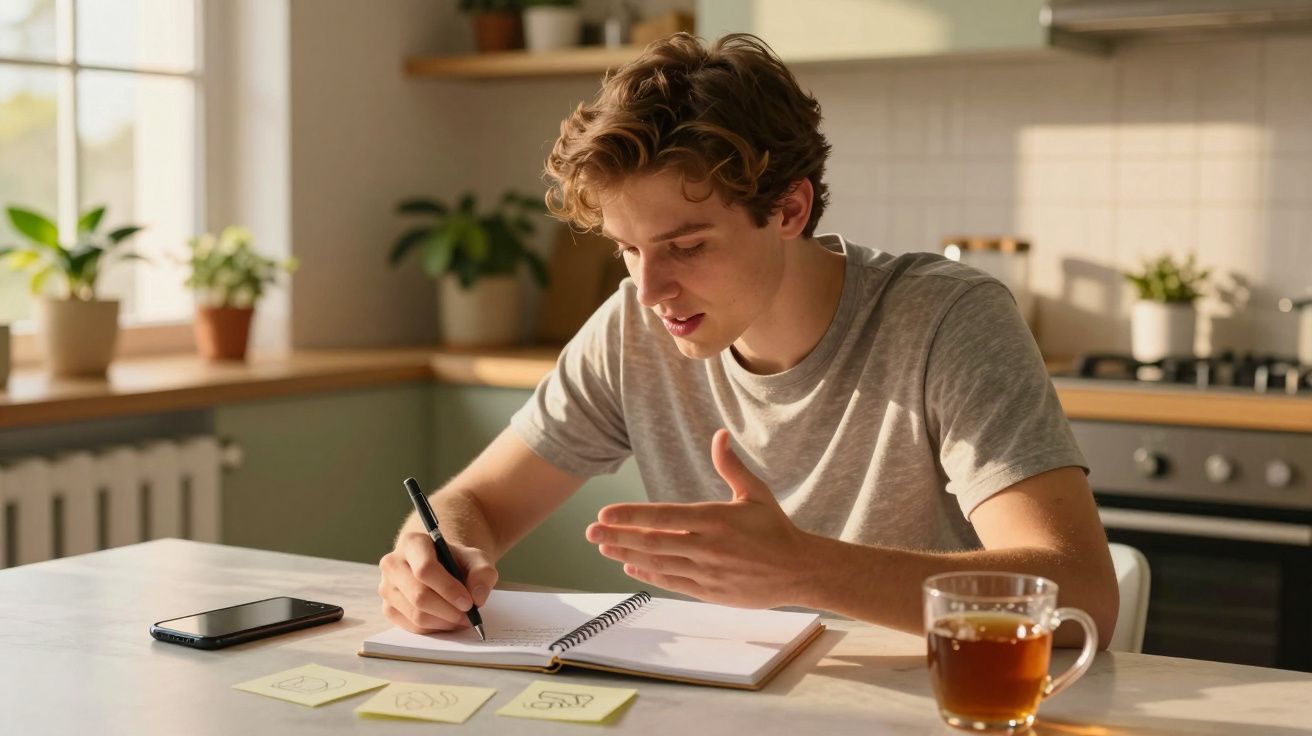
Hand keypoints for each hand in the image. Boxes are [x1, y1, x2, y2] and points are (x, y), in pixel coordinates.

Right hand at [377, 531, 498, 633]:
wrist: (440, 567)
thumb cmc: (456, 561)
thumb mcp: (476, 559)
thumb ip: (483, 573)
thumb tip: (477, 597)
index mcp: (412, 543)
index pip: (425, 569)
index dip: (448, 589)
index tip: (468, 603)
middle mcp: (393, 563)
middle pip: (419, 596)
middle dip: (449, 611)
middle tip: (469, 617)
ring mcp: (386, 587)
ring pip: (415, 615)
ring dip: (444, 622)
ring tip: (461, 619)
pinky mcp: (388, 608)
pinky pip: (411, 627)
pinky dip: (434, 628)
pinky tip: (448, 621)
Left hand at [586, 429, 817, 608]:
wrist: (799, 571)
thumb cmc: (775, 529)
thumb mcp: (756, 493)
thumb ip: (731, 466)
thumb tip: (718, 434)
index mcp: (716, 519)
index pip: (664, 517)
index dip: (631, 516)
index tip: (605, 514)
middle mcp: (708, 547)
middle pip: (653, 542)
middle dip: (617, 536)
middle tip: (590, 532)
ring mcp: (707, 572)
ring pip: (658, 563)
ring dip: (627, 554)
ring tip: (603, 547)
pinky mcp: (710, 592)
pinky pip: (672, 582)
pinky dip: (649, 574)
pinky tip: (630, 565)